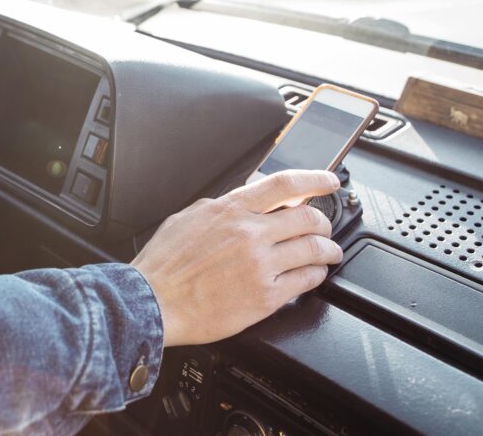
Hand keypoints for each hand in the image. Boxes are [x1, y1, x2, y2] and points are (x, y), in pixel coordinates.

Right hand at [132, 169, 342, 346]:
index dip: (315, 180)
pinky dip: (317, 275)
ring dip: (329, 250)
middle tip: (325, 227)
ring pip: (314, 248)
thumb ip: (221, 207)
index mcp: (230, 210)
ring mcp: (260, 265)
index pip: (284, 185)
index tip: (329, 181)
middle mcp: (249, 233)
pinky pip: (307, 280)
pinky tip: (314, 275)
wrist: (153, 302)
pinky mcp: (265, 296)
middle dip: (324, 222)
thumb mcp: (188, 218)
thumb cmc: (163, 266)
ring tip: (329, 253)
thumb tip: (243, 201)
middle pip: (308, 217)